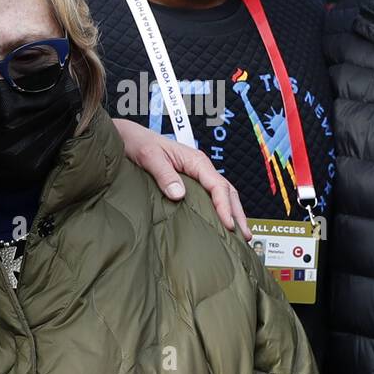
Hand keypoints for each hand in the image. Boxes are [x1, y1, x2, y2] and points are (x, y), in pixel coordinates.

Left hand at [111, 117, 250, 237]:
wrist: (128, 137)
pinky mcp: (190, 181)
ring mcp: (197, 174)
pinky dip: (221, 209)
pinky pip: (211, 195)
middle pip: (227, 191)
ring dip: (233, 212)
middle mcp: (201, 167)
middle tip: (245, 236)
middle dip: (238, 213)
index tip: (228, 225)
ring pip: (223, 194)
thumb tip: (179, 195)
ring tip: (241, 234)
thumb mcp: (150, 157)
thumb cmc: (139, 143)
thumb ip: (164, 175)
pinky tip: (221, 223)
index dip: (225, 207)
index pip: (217, 186)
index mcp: (196, 161)